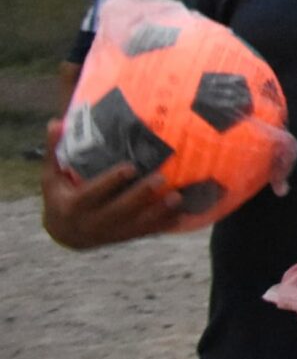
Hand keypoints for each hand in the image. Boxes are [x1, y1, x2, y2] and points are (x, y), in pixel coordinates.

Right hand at [40, 122, 184, 248]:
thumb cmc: (60, 197)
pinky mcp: (126, 236)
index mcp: (74, 206)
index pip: (93, 193)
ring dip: (158, 212)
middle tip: (161, 178)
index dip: (111, 181)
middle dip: (141, 195)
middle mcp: (94, 222)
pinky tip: (184, 214)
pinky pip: (148, 232)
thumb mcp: (52, 177)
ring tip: (178, 197)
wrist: (66, 234)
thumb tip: (56, 122)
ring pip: (137, 224)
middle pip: (120, 210)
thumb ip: (54, 151)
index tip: (130, 167)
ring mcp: (112, 232)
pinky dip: (165, 224)